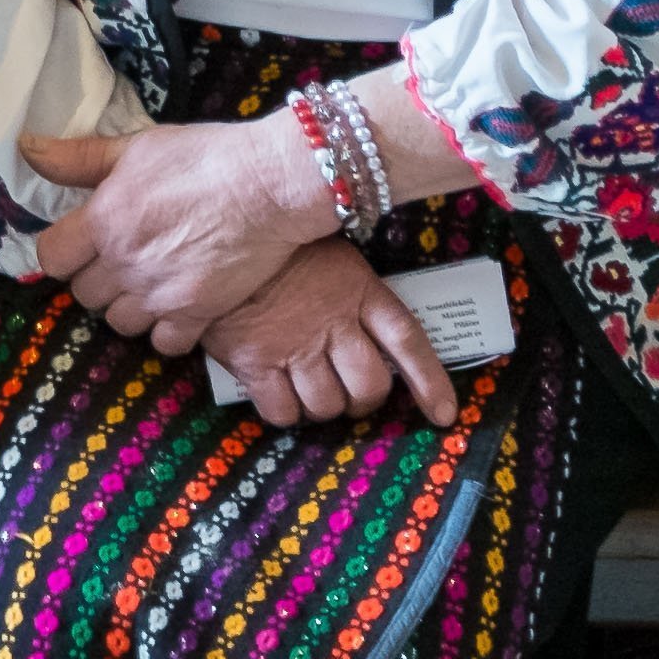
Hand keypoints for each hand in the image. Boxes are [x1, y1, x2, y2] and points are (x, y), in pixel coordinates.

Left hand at [26, 115, 326, 353]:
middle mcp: (124, 263)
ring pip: (118, 323)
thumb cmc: (203, 157)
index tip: (81, 244)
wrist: (270, 184)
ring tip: (148, 284)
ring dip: (127, 307)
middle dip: (96, 278)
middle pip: (84, 294)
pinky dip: (165, 331)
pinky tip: (177, 308)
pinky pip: (163, 343)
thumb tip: (25, 148)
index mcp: (103, 220)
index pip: (51, 258)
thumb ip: (78, 157)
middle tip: (121, 259)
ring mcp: (159, 294)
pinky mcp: (197, 314)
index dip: (63, 252)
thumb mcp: (135, 146)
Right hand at [193, 242, 460, 427]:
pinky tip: (281, 396)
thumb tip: (377, 339)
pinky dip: (287, 414)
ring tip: (312, 393)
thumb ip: (356, 295)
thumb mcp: (332, 258)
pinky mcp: (255, 363)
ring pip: (328, 405)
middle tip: (351, 396)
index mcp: (359, 291)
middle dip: (365, 401)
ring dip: (324, 409)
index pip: (408, 341)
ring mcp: (294, 345)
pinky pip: (283, 412)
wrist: (215, 243)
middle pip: (369, 386)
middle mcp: (334, 323)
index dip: (429, 382)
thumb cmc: (278, 253)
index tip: (443, 414)